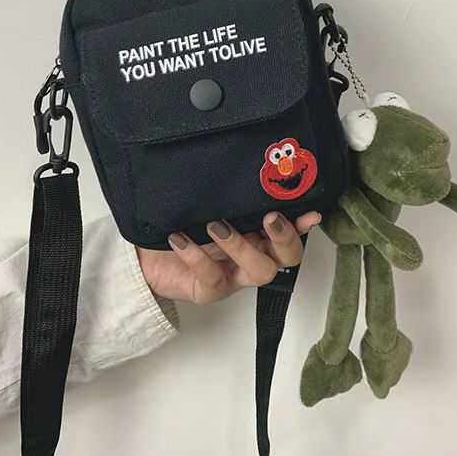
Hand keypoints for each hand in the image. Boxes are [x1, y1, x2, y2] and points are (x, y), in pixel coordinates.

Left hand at [136, 211, 320, 303]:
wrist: (146, 252)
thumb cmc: (180, 222)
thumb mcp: (205, 203)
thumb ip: (228, 194)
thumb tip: (245, 165)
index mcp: (258, 233)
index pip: (290, 230)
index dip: (303, 224)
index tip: (310, 212)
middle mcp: (252, 255)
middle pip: (288, 257)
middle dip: (285, 237)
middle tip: (270, 218)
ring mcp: (233, 275)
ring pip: (259, 271)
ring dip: (241, 246)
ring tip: (215, 226)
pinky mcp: (210, 291)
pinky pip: (212, 278)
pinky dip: (196, 255)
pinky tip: (180, 238)